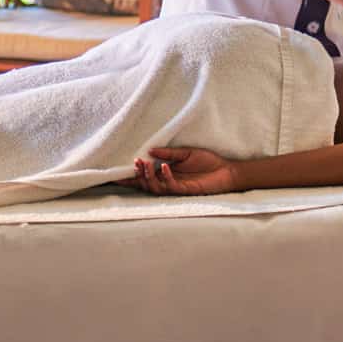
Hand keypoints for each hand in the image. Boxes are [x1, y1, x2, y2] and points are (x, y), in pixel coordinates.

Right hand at [120, 148, 240, 195]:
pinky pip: (172, 186)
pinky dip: (166, 176)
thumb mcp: (185, 153)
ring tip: (145, 164)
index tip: (116, 173)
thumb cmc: (208, 162)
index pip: (145, 177)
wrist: (227, 170)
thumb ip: (169, 153)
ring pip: (156, 187)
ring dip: (148, 176)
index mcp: (166, 174)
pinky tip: (165, 167)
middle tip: (134, 163)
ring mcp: (177, 188)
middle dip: (138, 175)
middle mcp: (169, 183)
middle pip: (146, 184)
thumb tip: (150, 150)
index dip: (131, 176)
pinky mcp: (186, 190)